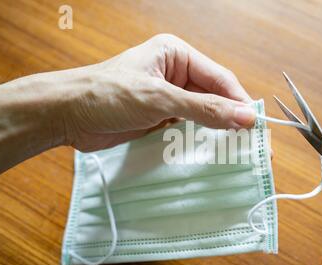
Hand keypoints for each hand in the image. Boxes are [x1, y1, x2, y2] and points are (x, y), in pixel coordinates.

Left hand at [0, 34, 256, 176]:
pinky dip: (196, 140)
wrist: (66, 115)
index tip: (255, 128)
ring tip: (235, 152)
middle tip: (250, 144)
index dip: (239, 103)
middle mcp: (175, 73)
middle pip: (213, 97)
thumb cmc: (107, 95)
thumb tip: (246, 117)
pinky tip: (208, 153)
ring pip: (202, 114)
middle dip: (230, 119)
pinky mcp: (159, 117)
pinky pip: (186, 128)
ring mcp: (167, 97)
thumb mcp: (160, 100)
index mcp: (177, 54)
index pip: (220, 79)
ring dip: (214, 132)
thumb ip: (205, 109)